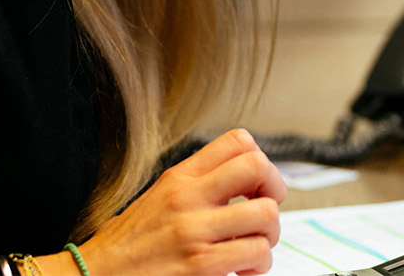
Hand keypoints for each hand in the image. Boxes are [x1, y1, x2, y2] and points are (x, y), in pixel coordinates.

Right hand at [73, 129, 285, 275]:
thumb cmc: (128, 245)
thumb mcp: (158, 199)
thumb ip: (195, 187)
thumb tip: (241, 184)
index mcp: (179, 177)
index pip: (237, 141)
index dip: (260, 161)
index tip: (257, 185)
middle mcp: (187, 196)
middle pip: (257, 166)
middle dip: (275, 190)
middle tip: (265, 212)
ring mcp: (194, 230)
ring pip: (266, 214)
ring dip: (269, 235)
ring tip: (253, 247)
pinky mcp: (201, 265)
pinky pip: (256, 253)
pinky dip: (259, 264)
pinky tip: (242, 271)